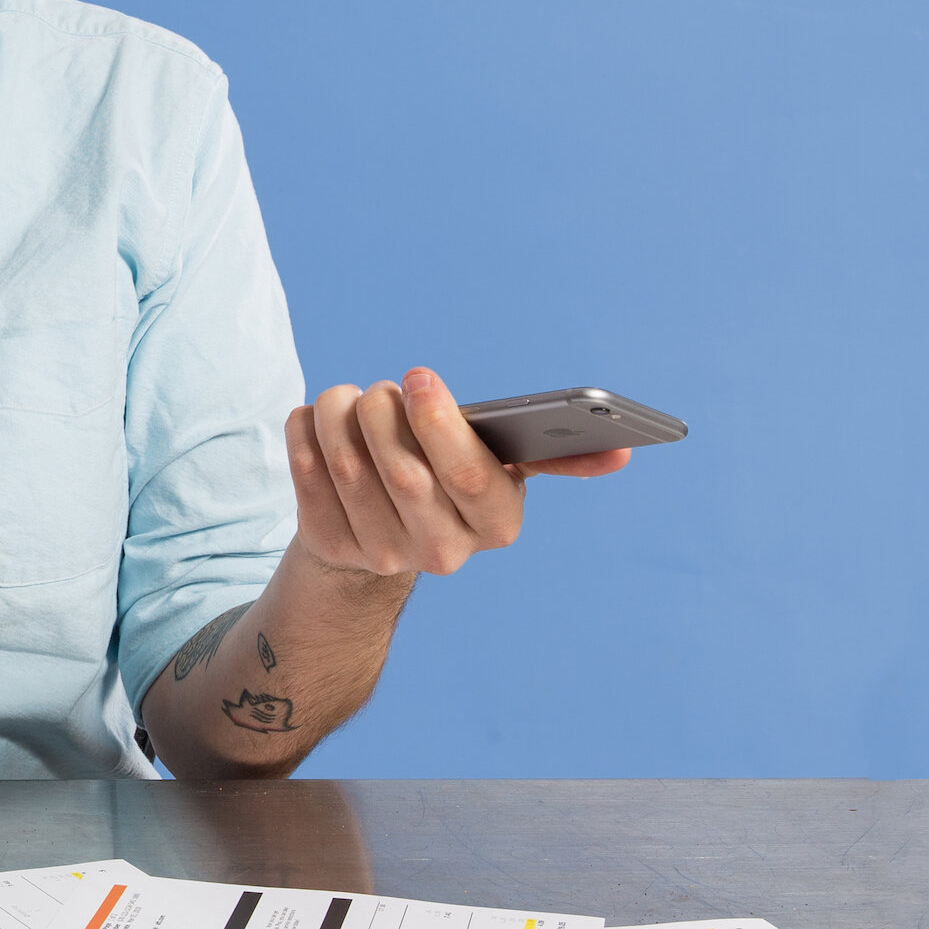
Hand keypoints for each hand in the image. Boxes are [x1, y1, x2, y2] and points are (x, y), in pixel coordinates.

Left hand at [286, 368, 626, 579]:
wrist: (381, 536)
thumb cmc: (449, 479)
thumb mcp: (500, 468)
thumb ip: (552, 455)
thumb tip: (622, 452)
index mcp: (495, 523)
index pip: (469, 476)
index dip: (439, 422)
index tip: (418, 376)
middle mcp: (441, 549)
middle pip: (404, 471)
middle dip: (385, 413)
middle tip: (383, 387)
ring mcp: (382, 553)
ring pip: (350, 468)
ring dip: (341, 416)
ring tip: (348, 397)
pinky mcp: (331, 546)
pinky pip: (307, 476)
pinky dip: (306, 434)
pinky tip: (316, 419)